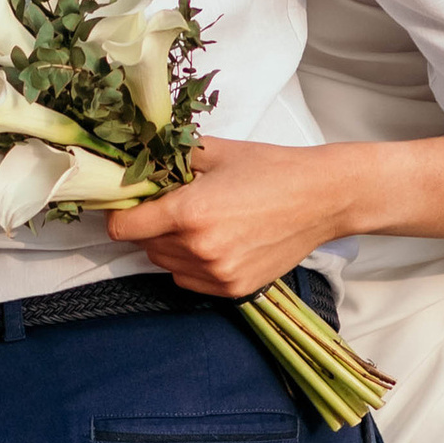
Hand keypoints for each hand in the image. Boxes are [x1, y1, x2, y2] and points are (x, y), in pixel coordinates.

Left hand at [106, 135, 359, 296]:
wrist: (322, 198)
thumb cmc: (272, 169)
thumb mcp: (215, 152)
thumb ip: (170, 161)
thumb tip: (136, 166)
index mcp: (190, 212)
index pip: (123, 227)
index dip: (120, 214)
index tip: (129, 204)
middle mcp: (199, 249)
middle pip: (144, 246)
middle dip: (149, 227)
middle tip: (173, 206)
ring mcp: (218, 274)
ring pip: (165, 265)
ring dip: (170, 246)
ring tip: (199, 224)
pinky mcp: (234, 289)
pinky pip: (189, 281)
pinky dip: (190, 265)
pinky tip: (214, 242)